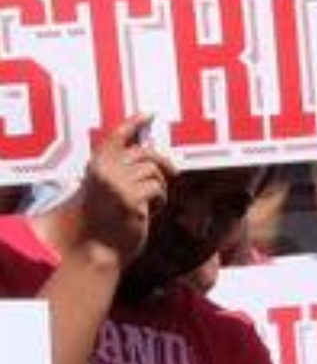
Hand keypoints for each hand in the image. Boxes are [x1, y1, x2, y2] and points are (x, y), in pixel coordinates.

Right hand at [76, 115, 171, 267]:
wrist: (101, 250)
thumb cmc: (109, 221)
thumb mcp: (109, 189)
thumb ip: (121, 169)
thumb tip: (151, 153)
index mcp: (96, 165)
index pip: (116, 136)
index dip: (134, 123)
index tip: (150, 114)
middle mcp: (104, 170)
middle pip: (146, 153)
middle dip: (163, 163)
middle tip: (173, 174)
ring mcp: (116, 183)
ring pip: (155, 171)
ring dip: (160, 187)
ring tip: (151, 203)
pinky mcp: (130, 198)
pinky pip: (158, 188)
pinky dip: (160, 200)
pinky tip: (150, 213)